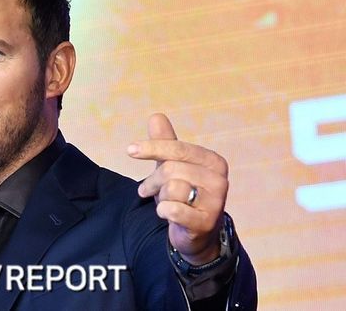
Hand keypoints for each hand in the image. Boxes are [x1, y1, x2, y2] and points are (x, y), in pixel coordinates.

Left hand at [128, 113, 227, 264]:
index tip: (130, 150)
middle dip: (153, 180)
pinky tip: (167, 213)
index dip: (152, 148)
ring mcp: (216, 203)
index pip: (178, 148)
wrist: (196, 233)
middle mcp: (219, 180)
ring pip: (172, 189)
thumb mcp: (172, 166)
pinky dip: (164, 211)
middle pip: (171, 169)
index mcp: (213, 161)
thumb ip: (164, 143)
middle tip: (146, 189)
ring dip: (160, 197)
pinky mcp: (206, 222)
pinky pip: (173, 210)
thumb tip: (156, 116)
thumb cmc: (183, 193)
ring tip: (163, 202)